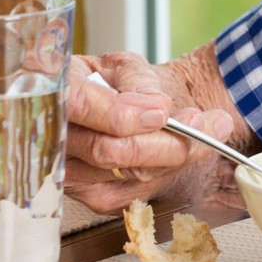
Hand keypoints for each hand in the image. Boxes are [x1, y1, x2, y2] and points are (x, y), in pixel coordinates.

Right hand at [64, 51, 241, 213]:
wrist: (112, 106)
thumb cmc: (113, 81)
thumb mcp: (124, 66)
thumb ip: (137, 81)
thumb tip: (156, 107)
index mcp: (55, 88)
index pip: (80, 105)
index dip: (122, 113)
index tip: (163, 113)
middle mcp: (51, 135)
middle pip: (111, 150)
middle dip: (168, 140)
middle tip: (210, 123)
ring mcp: (65, 170)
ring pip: (128, 172)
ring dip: (176, 154)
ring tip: (204, 130)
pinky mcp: (86, 195)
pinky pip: (133, 192)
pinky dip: (165, 173)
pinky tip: (179, 154)